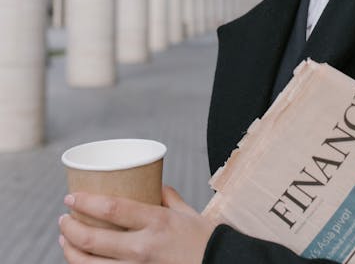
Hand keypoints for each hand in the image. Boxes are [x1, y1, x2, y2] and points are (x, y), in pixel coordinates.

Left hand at [59, 186, 215, 263]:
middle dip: (71, 228)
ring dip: (71, 252)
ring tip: (65, 240)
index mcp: (156, 222)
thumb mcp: (188, 212)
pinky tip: (81, 262)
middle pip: (94, 240)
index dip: (86, 202)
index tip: (71, 197)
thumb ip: (168, 197)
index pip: (112, 209)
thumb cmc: (205, 240)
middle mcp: (143, 248)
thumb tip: (154, 184)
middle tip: (63, 218)